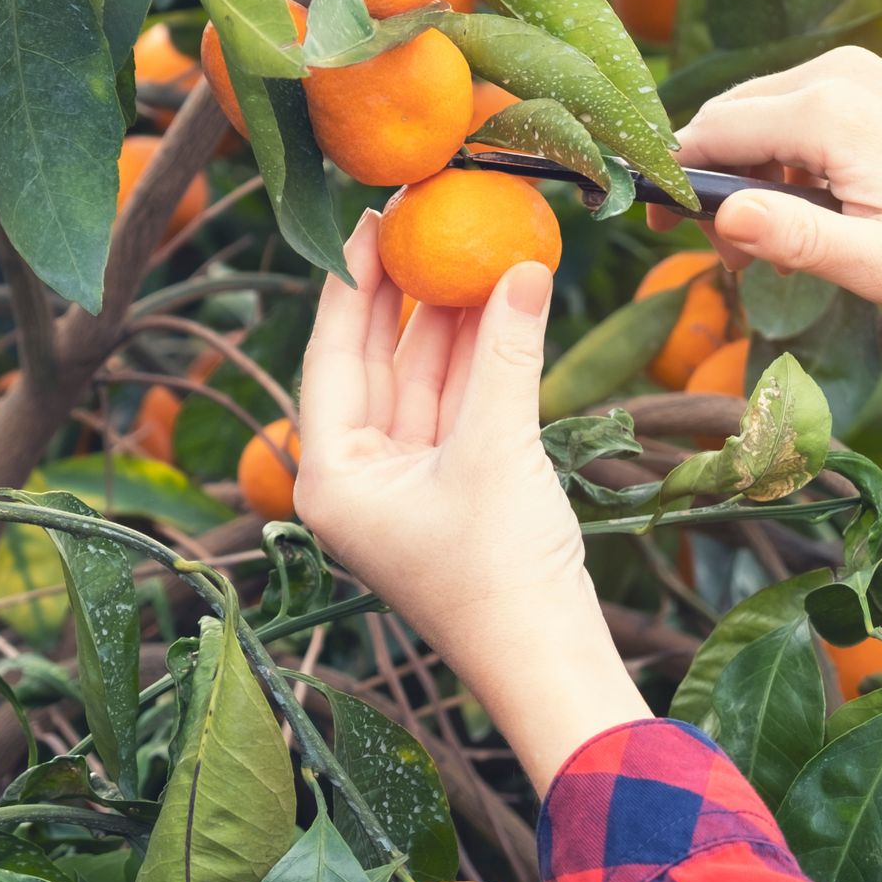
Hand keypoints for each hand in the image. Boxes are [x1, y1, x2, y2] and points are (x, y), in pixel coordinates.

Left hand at [295, 213, 649, 791]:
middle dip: (402, 291)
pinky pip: (458, 406)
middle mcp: (357, 477)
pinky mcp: (454, 489)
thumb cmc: (502, 575)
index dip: (353, 281)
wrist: (550, 665)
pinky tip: (503, 301)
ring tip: (472, 243)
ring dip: (452, 319)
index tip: (370, 217)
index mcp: (331, 475)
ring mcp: (406, 483)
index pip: (332, 354)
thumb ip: (505, 354)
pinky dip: (480, 359)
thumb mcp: (499, 449)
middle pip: (374, 360)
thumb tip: (525, 266)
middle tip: (421, 217)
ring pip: (422, 379)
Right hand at [658, 47, 881, 327]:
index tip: (660, 229)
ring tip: (775, 244)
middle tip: (729, 258)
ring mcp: (865, 73)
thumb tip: (717, 218)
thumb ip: (792, 239)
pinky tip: (815, 210)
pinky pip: (804, 110)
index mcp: (829, 112)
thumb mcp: (881, 266)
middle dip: (712, 181)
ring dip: (750, 172)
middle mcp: (840, 73)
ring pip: (765, 113)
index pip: (710, 134)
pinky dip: (787, 156)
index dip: (673, 182)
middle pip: (731, 117)